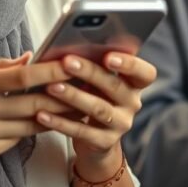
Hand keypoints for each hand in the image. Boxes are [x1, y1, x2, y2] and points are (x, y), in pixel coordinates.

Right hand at [0, 53, 72, 175]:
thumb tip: (30, 57)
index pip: (22, 77)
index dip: (50, 71)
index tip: (71, 63)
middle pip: (33, 103)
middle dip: (63, 94)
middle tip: (86, 84)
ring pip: (32, 124)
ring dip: (57, 114)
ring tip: (78, 102)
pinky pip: (19, 138)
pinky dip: (34, 127)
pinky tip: (51, 119)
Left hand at [36, 53, 156, 180]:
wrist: (96, 140)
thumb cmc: (94, 97)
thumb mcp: (100, 81)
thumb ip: (94, 64)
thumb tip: (70, 44)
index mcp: (134, 84)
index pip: (145, 73)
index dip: (130, 64)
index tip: (108, 56)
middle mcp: (132, 104)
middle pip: (115, 86)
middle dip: (90, 72)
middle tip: (67, 62)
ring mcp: (120, 124)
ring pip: (98, 109)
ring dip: (73, 96)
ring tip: (51, 87)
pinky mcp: (104, 142)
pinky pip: (81, 131)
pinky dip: (60, 122)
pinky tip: (42, 114)